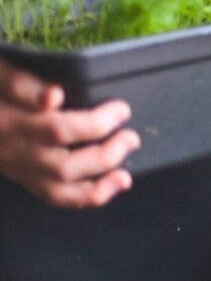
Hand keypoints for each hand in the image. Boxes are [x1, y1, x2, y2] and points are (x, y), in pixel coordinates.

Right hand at [0, 61, 139, 207]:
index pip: (53, 124)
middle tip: (129, 128)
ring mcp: (18, 166)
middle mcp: (13, 147)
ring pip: (58, 182)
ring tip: (128, 155)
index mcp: (8, 119)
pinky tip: (116, 182)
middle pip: (60, 156)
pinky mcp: (23, 178)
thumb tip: (54, 96)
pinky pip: (55, 196)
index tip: (122, 109)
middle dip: (103, 148)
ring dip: (100, 174)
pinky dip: (88, 195)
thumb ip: (21, 84)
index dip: (92, 120)